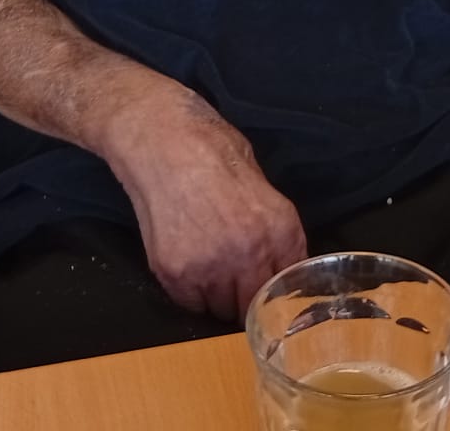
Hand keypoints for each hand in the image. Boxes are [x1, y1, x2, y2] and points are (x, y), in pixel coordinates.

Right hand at [106, 85, 305, 319]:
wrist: (163, 139)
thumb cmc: (213, 150)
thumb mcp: (262, 186)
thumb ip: (273, 230)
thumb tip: (278, 262)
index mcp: (280, 229)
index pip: (287, 286)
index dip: (274, 289)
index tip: (264, 289)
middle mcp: (249, 254)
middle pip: (254, 306)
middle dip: (246, 298)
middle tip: (233, 281)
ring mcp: (210, 268)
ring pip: (221, 310)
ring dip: (217, 296)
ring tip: (207, 266)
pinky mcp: (174, 273)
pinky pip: (189, 303)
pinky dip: (189, 292)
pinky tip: (187, 263)